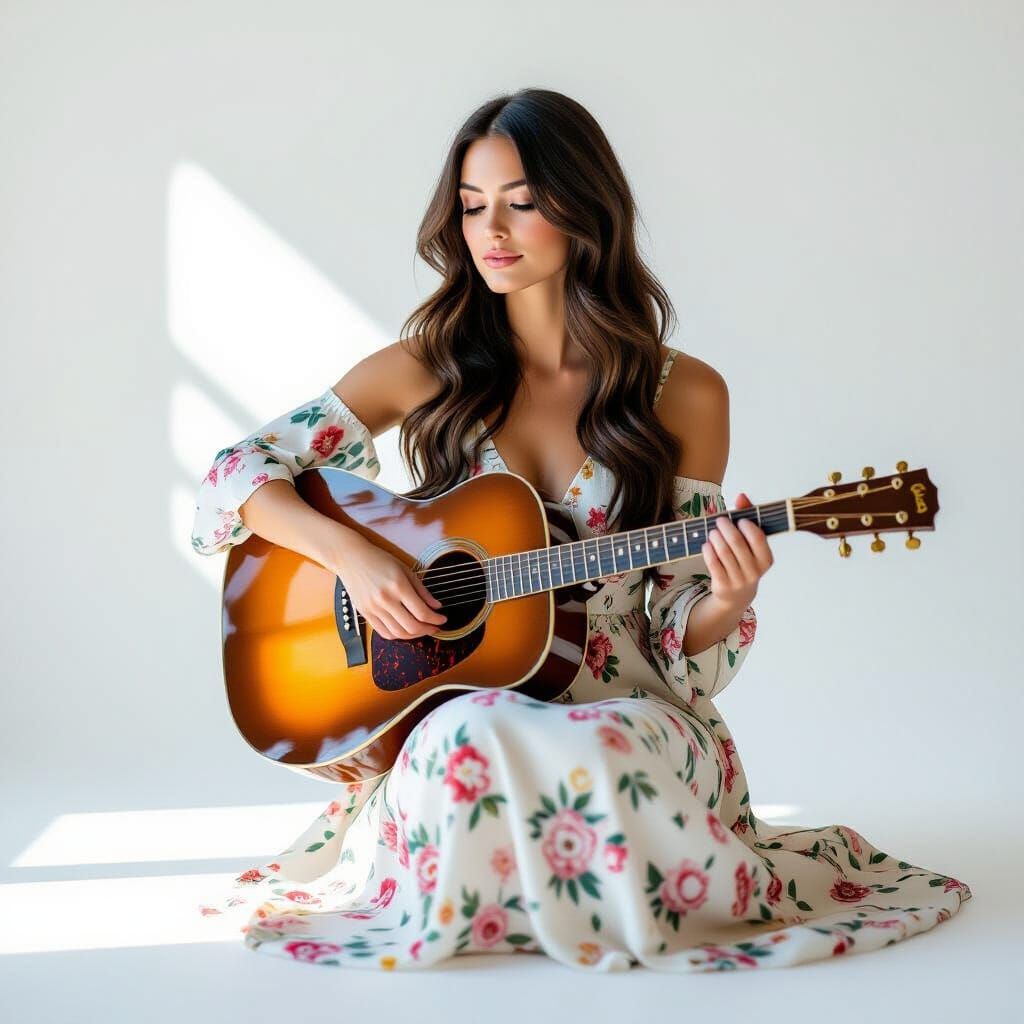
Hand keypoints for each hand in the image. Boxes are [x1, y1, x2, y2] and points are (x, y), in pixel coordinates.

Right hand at [334, 535, 447, 640]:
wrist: (351, 558)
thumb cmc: (379, 560)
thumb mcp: (405, 569)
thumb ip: (422, 590)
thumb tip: (436, 606)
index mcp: (398, 586)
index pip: (422, 612)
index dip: (436, 619)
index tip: (442, 619)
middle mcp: (385, 599)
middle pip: (411, 626)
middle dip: (428, 630)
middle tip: (435, 628)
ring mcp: (373, 608)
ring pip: (398, 633)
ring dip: (414, 635)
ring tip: (421, 630)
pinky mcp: (365, 613)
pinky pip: (383, 632)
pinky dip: (397, 635)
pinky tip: (405, 630)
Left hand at [701, 492, 773, 613]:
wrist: (736, 595)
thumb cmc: (744, 562)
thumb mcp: (750, 544)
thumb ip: (748, 517)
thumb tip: (741, 495)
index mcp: (766, 560)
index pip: (758, 537)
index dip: (746, 525)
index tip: (738, 520)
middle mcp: (754, 571)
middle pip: (737, 542)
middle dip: (726, 527)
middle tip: (720, 521)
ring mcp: (738, 580)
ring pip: (723, 552)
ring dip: (715, 537)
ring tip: (713, 532)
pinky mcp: (723, 585)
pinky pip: (712, 563)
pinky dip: (708, 550)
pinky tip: (707, 544)